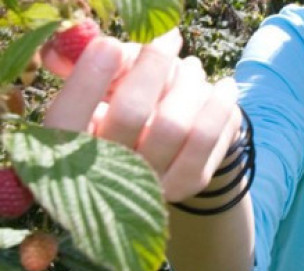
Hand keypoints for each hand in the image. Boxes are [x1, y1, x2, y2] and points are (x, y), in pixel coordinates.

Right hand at [41, 29, 241, 202]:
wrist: (165, 154)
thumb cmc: (127, 108)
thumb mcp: (106, 88)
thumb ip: (107, 68)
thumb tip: (113, 51)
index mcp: (68, 147)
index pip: (68, 114)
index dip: (88, 78)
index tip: (110, 45)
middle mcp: (105, 174)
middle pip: (130, 112)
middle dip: (152, 66)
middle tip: (169, 41)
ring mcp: (148, 183)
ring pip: (174, 125)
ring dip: (188, 84)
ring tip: (193, 67)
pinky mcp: (186, 184)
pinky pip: (208, 140)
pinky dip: (219, 106)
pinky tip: (222, 89)